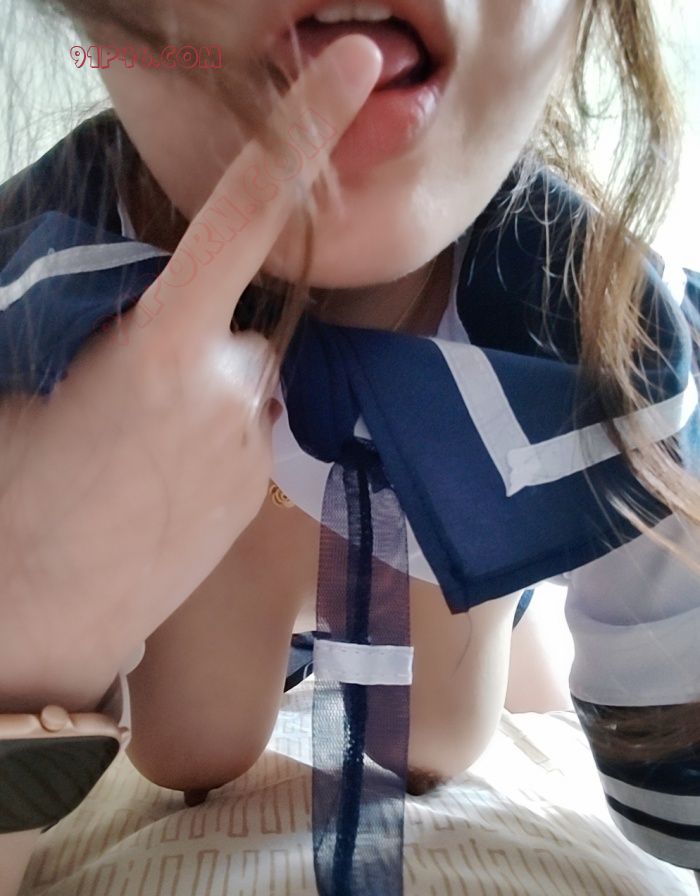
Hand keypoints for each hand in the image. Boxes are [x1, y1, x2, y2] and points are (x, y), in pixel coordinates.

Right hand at [0, 35, 382, 709]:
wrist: (41, 611)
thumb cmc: (19, 487)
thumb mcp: (48, 372)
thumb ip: (117, 325)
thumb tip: (157, 315)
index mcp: (164, 342)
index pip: (247, 212)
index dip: (303, 131)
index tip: (356, 66)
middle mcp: (230, 388)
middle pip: (245, 327)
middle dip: (207, 341)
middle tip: (132, 400)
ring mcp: (253, 448)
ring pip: (249, 386)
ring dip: (212, 398)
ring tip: (143, 458)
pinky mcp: (260, 495)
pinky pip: (252, 436)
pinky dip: (220, 443)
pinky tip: (166, 487)